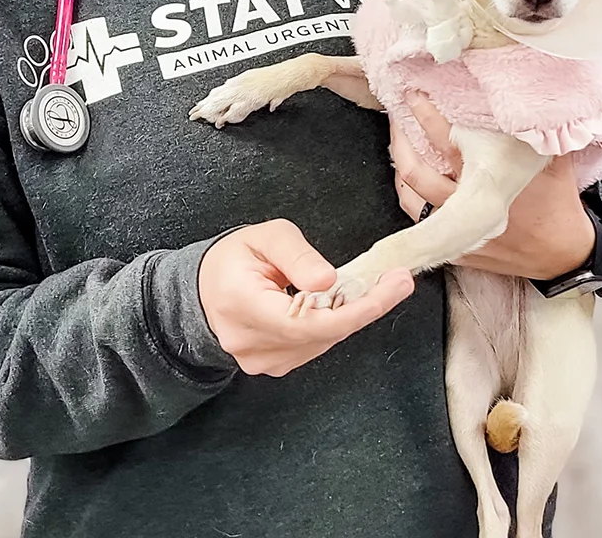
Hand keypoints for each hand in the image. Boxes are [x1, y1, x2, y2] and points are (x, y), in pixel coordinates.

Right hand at [198, 219, 413, 376]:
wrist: (203, 290)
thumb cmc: (234, 258)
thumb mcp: (265, 237)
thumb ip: (297, 256)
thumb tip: (328, 281)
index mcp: (244, 305)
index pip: (311, 320)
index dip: (359, 308)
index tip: (395, 286)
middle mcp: (252, 343)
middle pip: (323, 333)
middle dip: (365, 306)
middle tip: (398, 280)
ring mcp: (262, 360)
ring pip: (322, 341)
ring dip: (350, 314)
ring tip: (370, 286)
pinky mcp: (273, 365)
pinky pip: (314, 345)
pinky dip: (333, 324)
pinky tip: (338, 303)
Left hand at [390, 95, 595, 279]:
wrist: (563, 254)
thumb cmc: (558, 203)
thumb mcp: (553, 161)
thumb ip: (538, 133)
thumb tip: (530, 102)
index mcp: (489, 178)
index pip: (447, 141)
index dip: (426, 116)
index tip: (414, 96)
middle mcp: (468, 205)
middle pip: (417, 173)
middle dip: (401, 143)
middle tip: (395, 121)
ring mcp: (459, 231)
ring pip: (411, 201)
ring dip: (401, 173)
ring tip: (398, 148)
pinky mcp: (458, 250)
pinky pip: (422, 226)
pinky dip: (412, 201)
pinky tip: (409, 185)